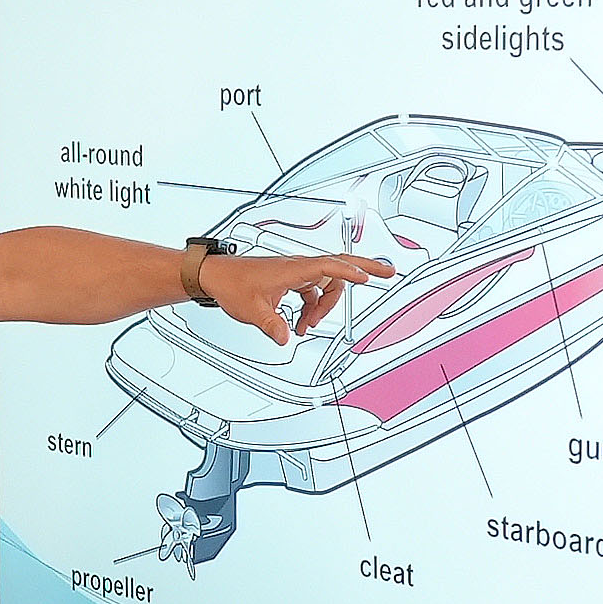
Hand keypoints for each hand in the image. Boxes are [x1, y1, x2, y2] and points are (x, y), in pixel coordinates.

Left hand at [200, 252, 396, 346]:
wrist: (215, 275)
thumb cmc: (231, 284)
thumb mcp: (253, 311)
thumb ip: (273, 325)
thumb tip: (285, 338)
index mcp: (293, 269)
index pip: (328, 266)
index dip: (349, 271)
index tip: (367, 278)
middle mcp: (297, 267)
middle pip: (338, 265)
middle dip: (364, 268)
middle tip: (387, 273)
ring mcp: (295, 273)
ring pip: (325, 285)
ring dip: (323, 307)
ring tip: (307, 326)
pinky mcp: (290, 279)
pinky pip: (312, 291)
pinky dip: (312, 307)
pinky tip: (300, 322)